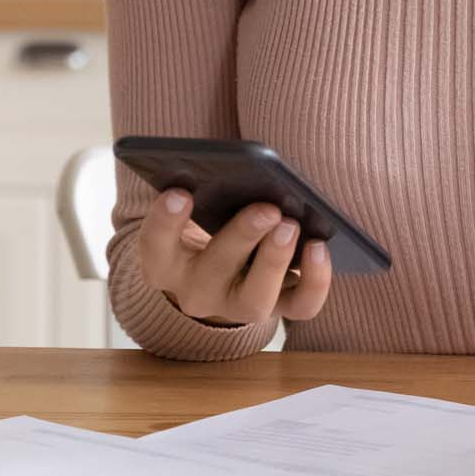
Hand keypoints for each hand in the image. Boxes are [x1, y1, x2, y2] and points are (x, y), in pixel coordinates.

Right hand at [135, 189, 334, 326]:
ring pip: (255, 300)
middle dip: (242, 236)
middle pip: (212, 271)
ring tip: (292, 225)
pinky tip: (320, 246)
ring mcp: (237, 306)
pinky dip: (316, 281)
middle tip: (267, 208)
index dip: (164, 222)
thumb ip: (201, 191)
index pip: (155, 247)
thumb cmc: (205, 224)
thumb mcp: (192, 211)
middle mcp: (197, 292)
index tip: (180, 193)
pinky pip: (300, 307)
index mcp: (165, 264)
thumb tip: (238, 167)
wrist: (219, 273)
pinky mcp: (278, 308)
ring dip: (276, 260)